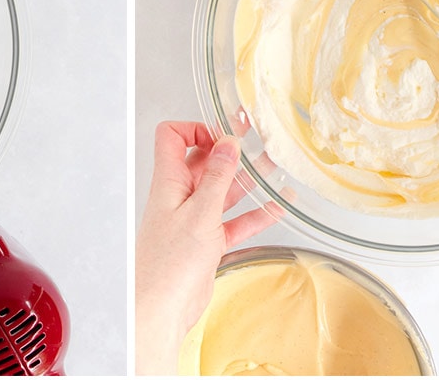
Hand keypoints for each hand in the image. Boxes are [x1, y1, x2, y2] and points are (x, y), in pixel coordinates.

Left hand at [135, 121, 280, 374]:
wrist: (162, 310)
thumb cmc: (170, 262)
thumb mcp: (200, 213)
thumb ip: (217, 177)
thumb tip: (228, 142)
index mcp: (169, 181)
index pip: (173, 137)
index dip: (196, 129)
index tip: (223, 134)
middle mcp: (180, 195)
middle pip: (205, 162)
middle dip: (230, 152)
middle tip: (258, 141)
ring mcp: (194, 219)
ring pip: (223, 192)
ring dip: (247, 180)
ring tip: (274, 168)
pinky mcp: (207, 242)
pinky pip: (233, 221)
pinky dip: (253, 214)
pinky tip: (275, 208)